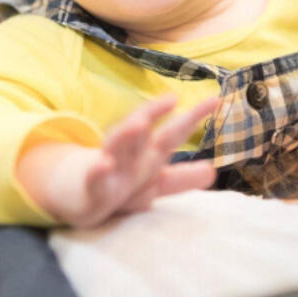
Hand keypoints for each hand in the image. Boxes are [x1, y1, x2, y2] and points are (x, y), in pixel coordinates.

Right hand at [19, 95, 217, 227]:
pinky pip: (95, 177)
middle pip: (141, 130)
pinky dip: (99, 170)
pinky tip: (104, 164)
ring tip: (139, 124)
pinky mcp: (93, 186)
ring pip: (116, 146)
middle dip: (153, 114)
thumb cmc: (122, 185)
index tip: (216, 100)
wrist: (81, 198)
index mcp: (148, 152)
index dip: (193, 117)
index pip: (172, 131)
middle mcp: (129, 153)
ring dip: (127, 134)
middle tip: (171, 98)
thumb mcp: (154, 185)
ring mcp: (110, 166)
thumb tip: (212, 172)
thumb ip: (181, 178)